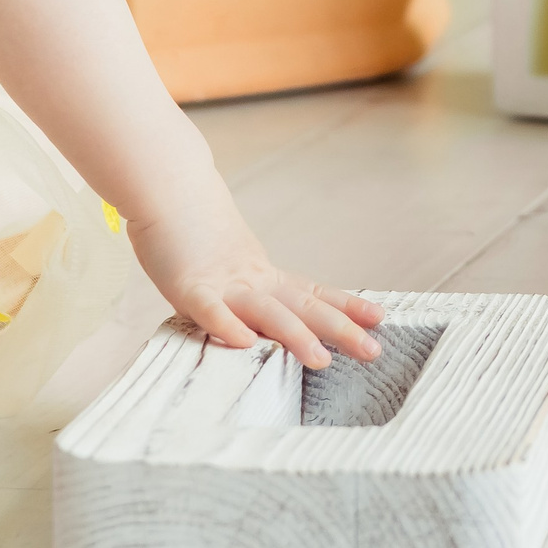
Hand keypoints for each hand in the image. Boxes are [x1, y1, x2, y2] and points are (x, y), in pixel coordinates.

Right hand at [127, 195, 383, 367]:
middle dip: (339, 330)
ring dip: (295, 336)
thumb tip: (264, 318)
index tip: (379, 318)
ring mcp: (223, 283)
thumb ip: (250, 289)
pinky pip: (210, 310)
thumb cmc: (194, 231)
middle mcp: (252, 280)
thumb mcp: (231, 263)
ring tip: (320, 359)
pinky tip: (245, 343)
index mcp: (263, 276)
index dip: (346, 307)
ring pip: (266, 312)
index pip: (313, 293)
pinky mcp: (188, 286)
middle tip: (373, 351)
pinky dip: (227, 326)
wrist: (168, 187)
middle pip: (303, 306)